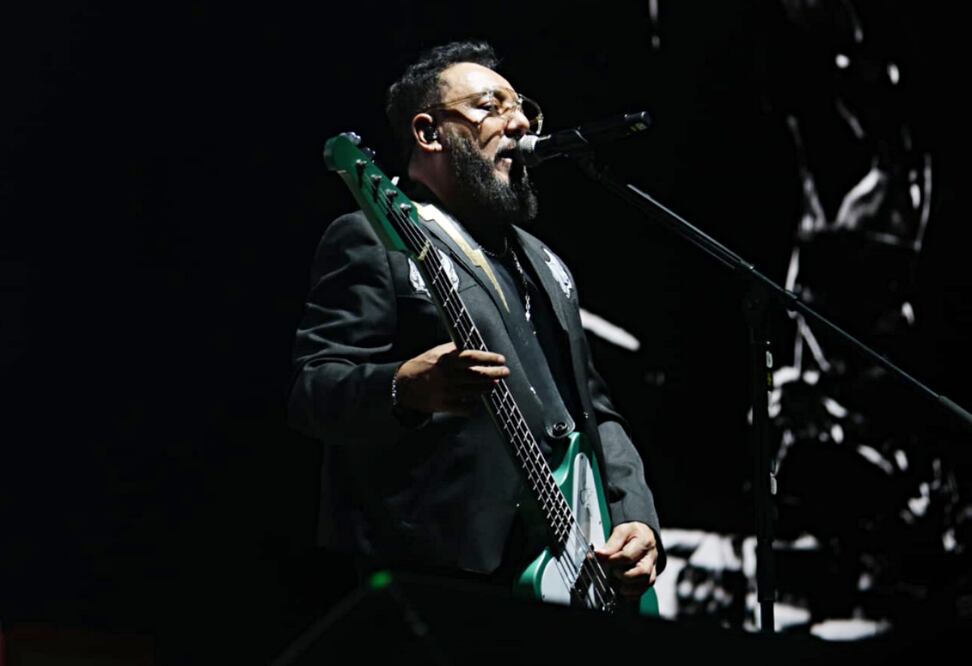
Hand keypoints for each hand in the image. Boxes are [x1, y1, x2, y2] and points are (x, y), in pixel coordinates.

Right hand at [395, 342, 509, 414]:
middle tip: (505, 372)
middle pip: (478, 375)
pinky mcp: (445, 405)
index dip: (489, 358)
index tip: (501, 359)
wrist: (404, 385)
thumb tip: (475, 347)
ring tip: (495, 384)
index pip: (473, 357)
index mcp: (446, 360)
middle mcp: (448, 376)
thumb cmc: (423, 365)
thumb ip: (454, 349)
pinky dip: (475, 404)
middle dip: (495, 373)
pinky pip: (466, 407)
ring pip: (475, 391)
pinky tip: (479, 399)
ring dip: (488, 387)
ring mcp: (447, 392)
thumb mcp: (436, 352)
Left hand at [594, 522, 657, 599]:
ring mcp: (652, 569)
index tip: (604, 560)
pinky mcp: (649, 578)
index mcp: (644, 542)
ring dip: (628, 588)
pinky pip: (643, 590)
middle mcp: (651, 558)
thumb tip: (599, 555)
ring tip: (615, 584)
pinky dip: (631, 595)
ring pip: (645, 583)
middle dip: (624, 576)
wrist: (643, 534)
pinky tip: (621, 593)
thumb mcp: (621, 531)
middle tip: (612, 573)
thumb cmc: (633, 533)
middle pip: (642, 572)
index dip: (614, 560)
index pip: (628, 556)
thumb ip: (611, 544)